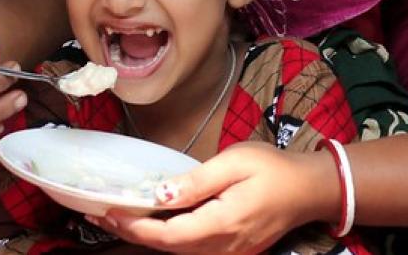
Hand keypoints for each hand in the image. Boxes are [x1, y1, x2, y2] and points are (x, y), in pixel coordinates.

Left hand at [92, 142, 339, 253]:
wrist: (309, 189)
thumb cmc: (274, 169)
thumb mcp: (235, 162)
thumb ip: (197, 181)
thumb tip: (160, 194)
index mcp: (223, 224)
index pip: (167, 236)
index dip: (133, 226)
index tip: (107, 209)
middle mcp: (223, 248)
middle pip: (167, 248)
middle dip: (130, 231)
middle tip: (98, 212)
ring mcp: (228, 253)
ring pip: (177, 252)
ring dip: (145, 236)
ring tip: (117, 215)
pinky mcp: (231, 251)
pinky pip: (191, 249)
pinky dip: (166, 238)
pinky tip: (151, 222)